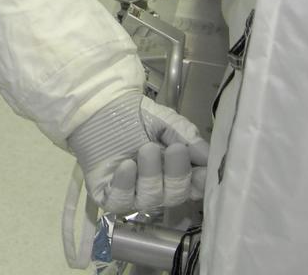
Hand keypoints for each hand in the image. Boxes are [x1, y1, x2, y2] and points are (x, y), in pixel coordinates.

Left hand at [68, 90, 209, 215]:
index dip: (199, 183)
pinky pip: (120, 200)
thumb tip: (209, 159)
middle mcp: (156, 187)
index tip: (202, 170)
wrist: (98, 106)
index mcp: (174, 171)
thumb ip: (187, 138)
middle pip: (174, 196)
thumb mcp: (166, 122)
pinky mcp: (108, 194)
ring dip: (151, 175)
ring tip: (146, 149)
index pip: (194, 187)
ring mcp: (132, 193)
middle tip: (175, 149)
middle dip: (176, 174)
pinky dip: (126, 184)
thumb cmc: (133, 115)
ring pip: (149, 199)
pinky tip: (127, 165)